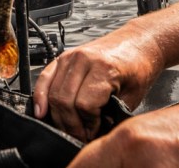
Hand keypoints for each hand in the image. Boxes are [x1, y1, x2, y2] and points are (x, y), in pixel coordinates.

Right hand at [32, 29, 162, 140]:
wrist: (137, 42)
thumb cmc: (138, 67)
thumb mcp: (132, 96)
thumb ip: (112, 116)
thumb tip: (94, 135)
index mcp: (104, 68)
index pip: (84, 105)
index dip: (88, 126)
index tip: (93, 134)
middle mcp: (83, 60)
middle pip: (64, 100)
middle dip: (70, 125)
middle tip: (79, 136)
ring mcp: (70, 57)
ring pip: (52, 93)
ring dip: (58, 116)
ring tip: (69, 128)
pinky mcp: (63, 57)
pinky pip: (44, 78)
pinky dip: (40, 96)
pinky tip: (41, 111)